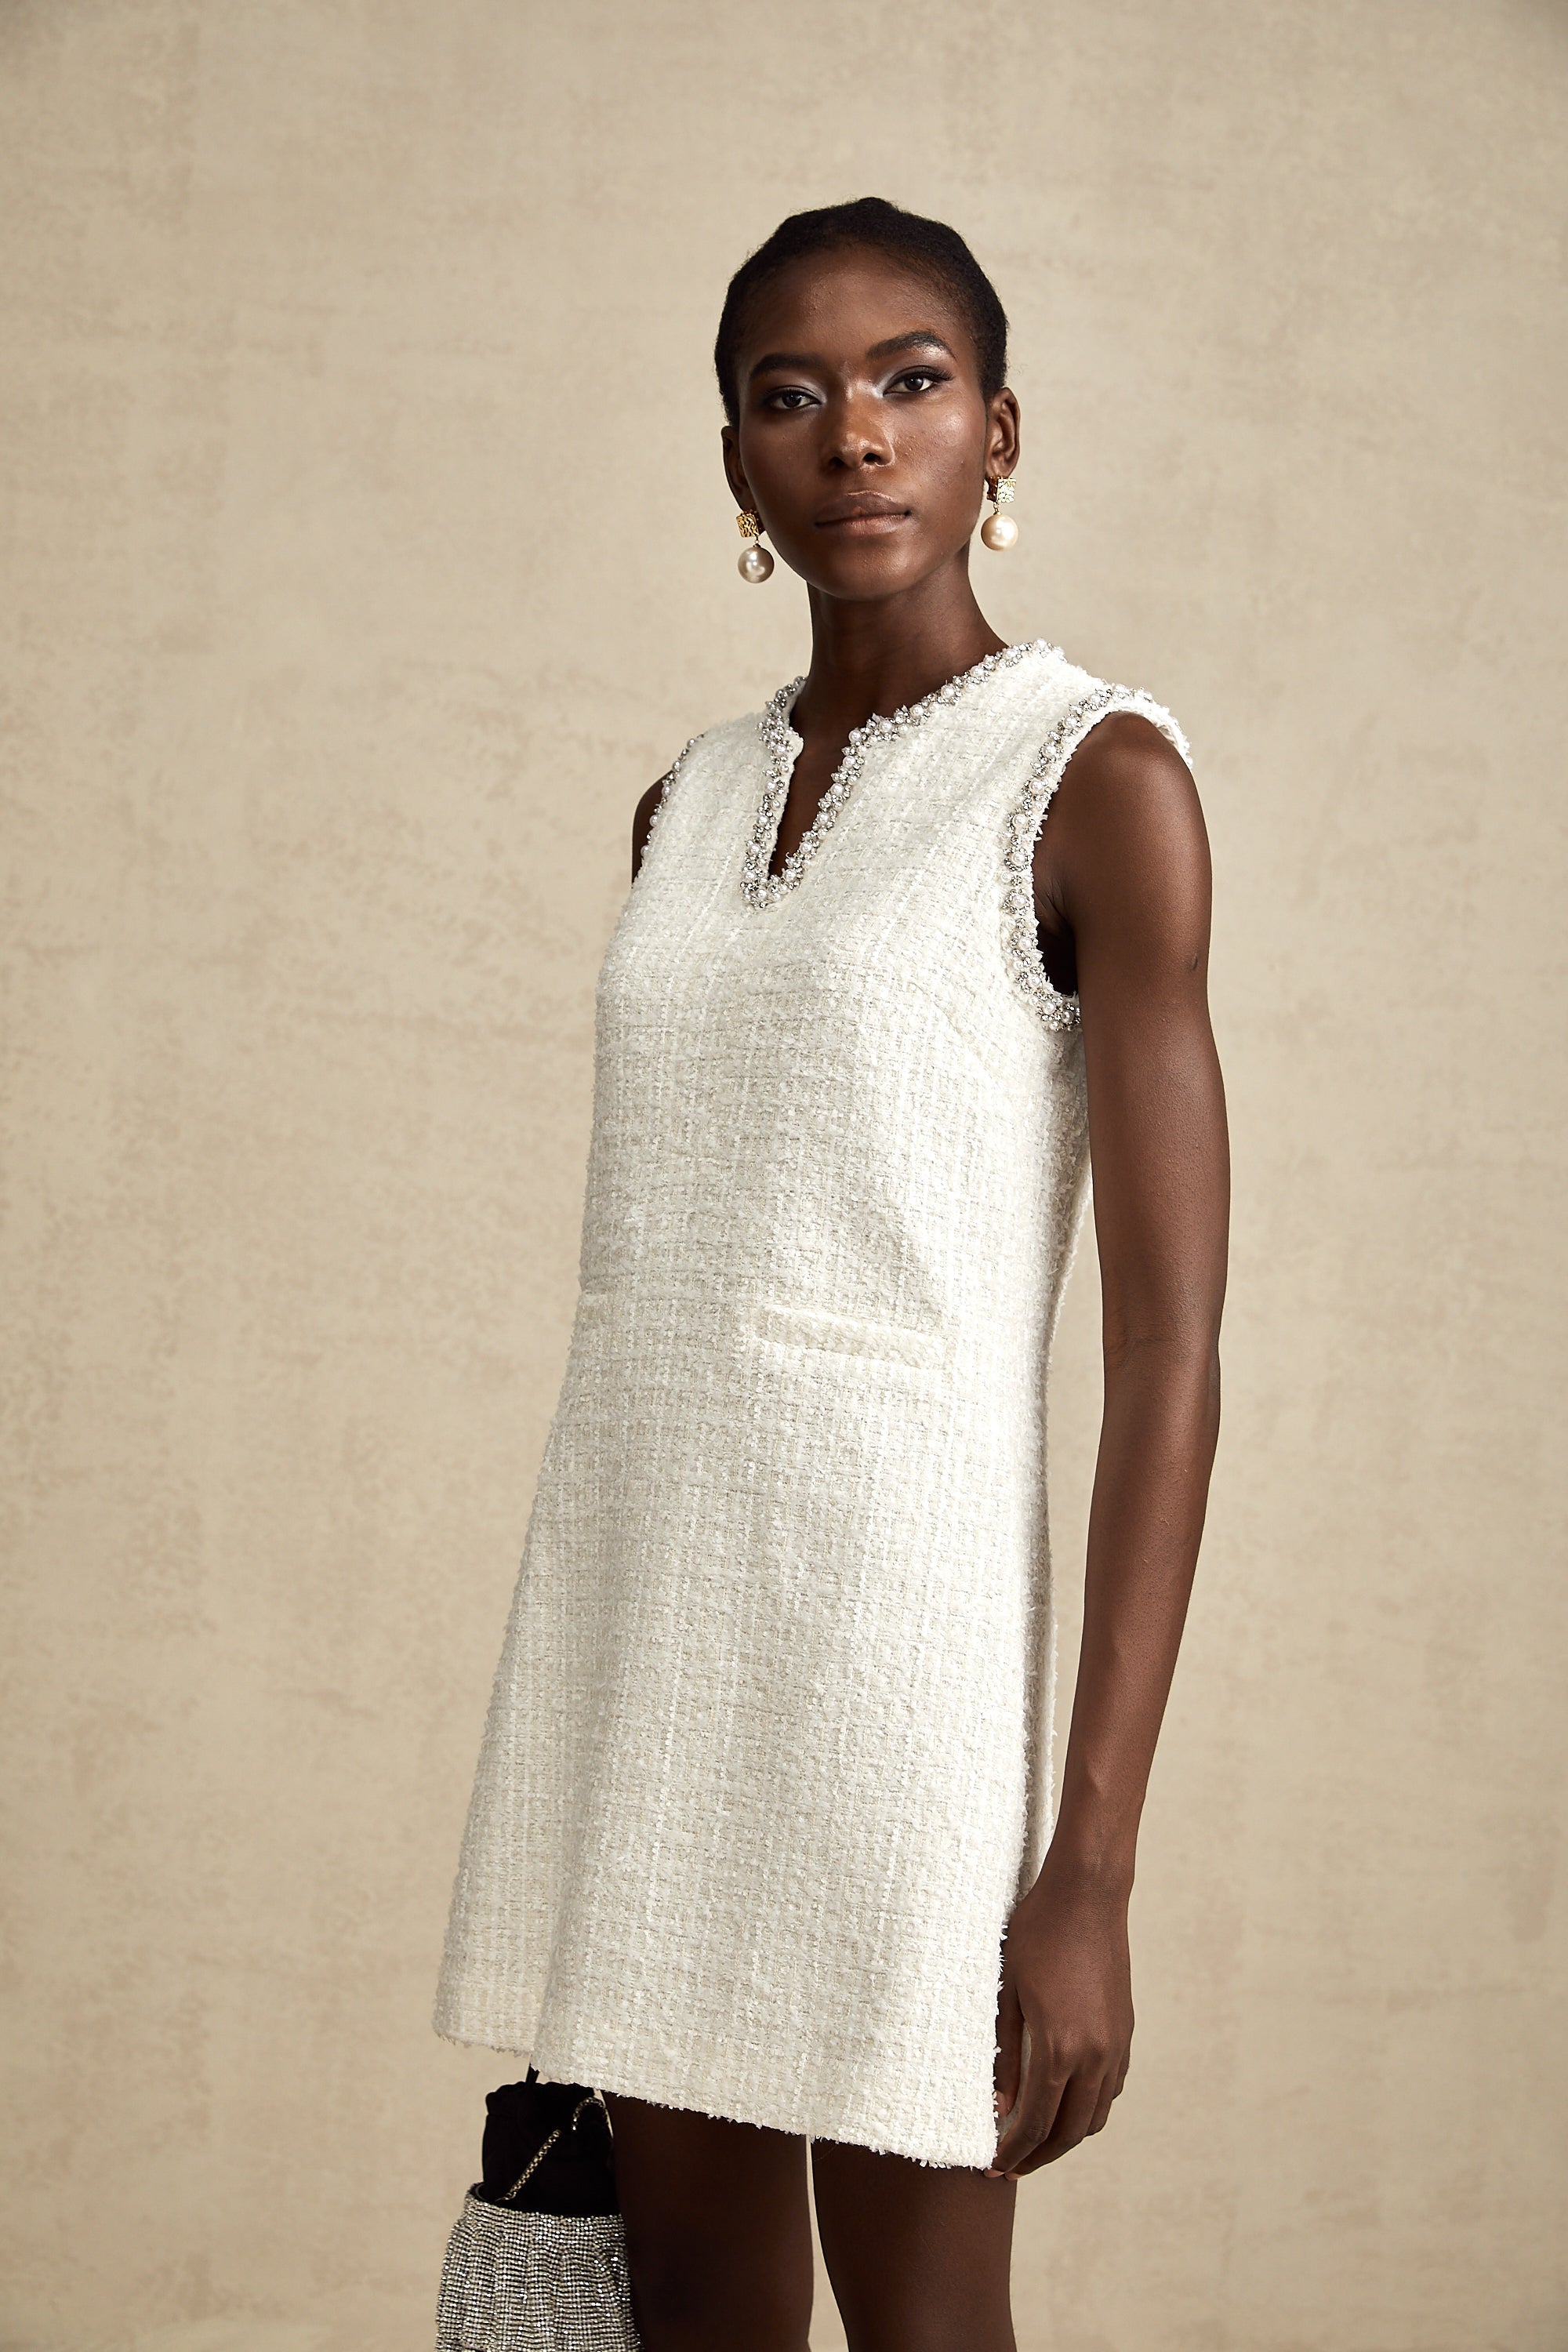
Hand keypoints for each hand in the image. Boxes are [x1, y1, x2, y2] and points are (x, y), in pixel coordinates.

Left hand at [989, 1851, 1133, 2177]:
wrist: (1087, 1895)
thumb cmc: (1037, 1934)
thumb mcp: (1006, 1991)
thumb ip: (1004, 2054)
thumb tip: (1000, 2106)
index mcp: (1060, 2047)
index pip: (1037, 2122)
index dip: (1015, 2150)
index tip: (995, 2165)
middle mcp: (1095, 2054)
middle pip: (1070, 2131)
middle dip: (1040, 2156)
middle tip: (1013, 2167)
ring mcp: (1116, 2045)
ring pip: (1096, 2115)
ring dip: (1067, 2137)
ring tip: (1037, 2142)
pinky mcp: (1125, 2032)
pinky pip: (1111, 2088)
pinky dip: (1089, 2108)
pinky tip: (1066, 2103)